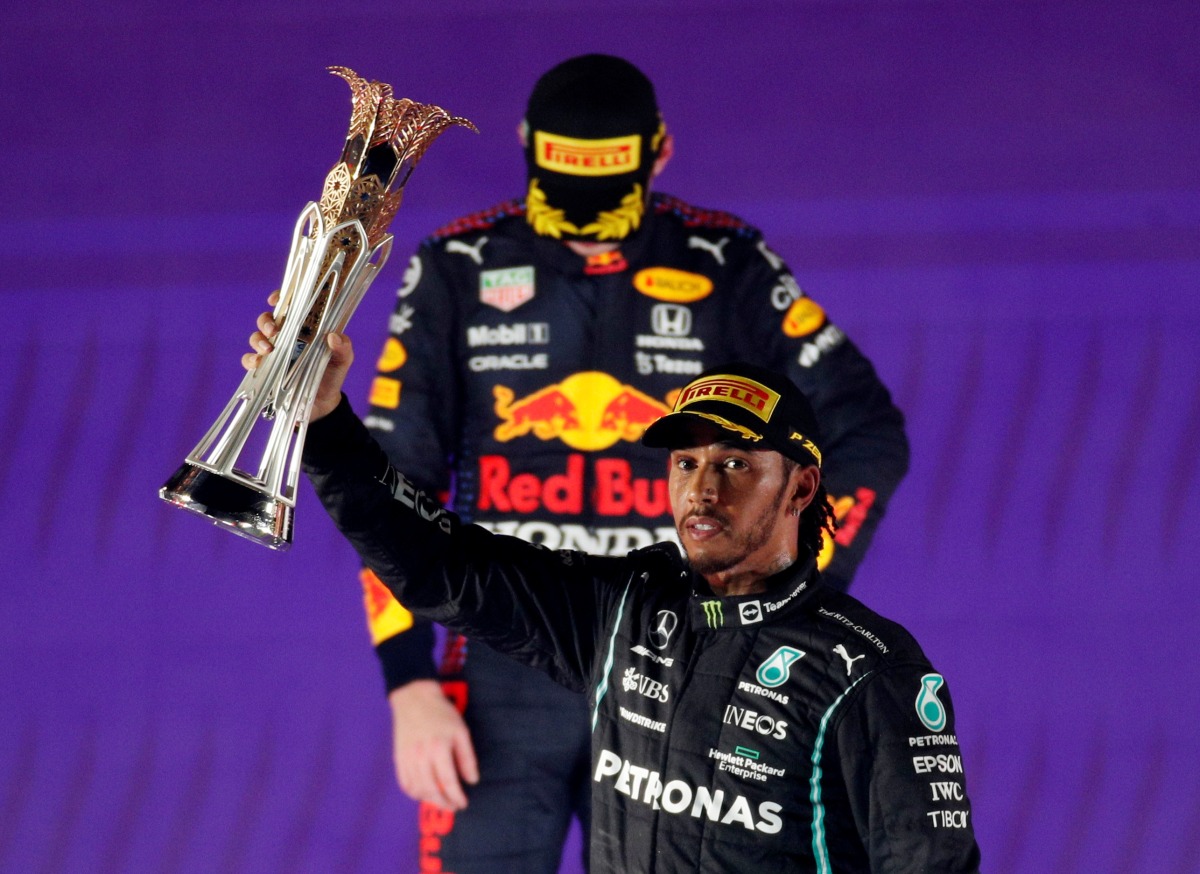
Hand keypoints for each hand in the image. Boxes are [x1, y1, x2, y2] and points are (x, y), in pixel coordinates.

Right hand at [242, 291, 352, 420]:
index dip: (280, 298)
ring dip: (258, 340)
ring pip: (256, 338)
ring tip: (269, 350)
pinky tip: (258, 363)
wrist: (323, 401)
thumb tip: (333, 336)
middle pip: (267, 320)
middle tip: (274, 331)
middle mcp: (285, 336)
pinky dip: (250, 360)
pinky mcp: (265, 370)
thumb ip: (343, 348)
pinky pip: (249, 360)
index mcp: (302, 327)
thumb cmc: (333, 373)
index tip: (275, 300)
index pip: (288, 307)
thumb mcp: (343, 360)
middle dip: (266, 322)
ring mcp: (273, 352)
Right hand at [388, 680, 478, 810]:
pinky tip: (424, 793)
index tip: (463, 803)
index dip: (457, 796)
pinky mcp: (398, 758)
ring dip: (429, 800)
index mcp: (439, 748)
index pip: (448, 781)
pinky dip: (414, 793)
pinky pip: (404, 783)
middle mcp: (421, 755)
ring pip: (417, 789)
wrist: (415, 699)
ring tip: (441, 801)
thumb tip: (472, 780)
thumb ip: (467, 758)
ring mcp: (407, 758)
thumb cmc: (442, 714)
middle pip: (431, 789)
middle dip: (444, 803)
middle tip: (453, 807)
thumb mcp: (461, 731)